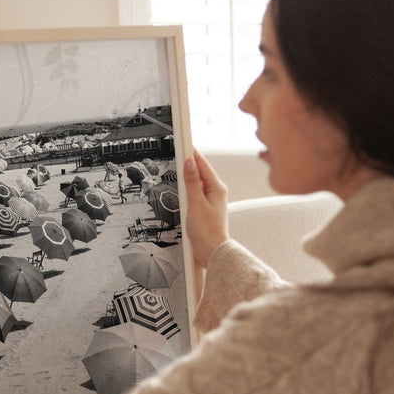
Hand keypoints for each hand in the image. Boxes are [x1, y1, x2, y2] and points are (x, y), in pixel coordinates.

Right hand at [183, 149, 228, 268]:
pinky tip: (180, 189)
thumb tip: (190, 162)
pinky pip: (195, 192)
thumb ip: (192, 182)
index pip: (202, 164)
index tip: (183, 141)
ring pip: (196, 182)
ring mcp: (210, 199)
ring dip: (186, 176)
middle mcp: (216, 191)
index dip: (191, 152)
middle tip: (176, 150)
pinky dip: (187, 189)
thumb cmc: (207, 232)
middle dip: (188, 163)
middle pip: (199, 171)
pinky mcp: (205, 208)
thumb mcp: (196, 203)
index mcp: (217, 187)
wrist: (211, 252)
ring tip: (176, 168)